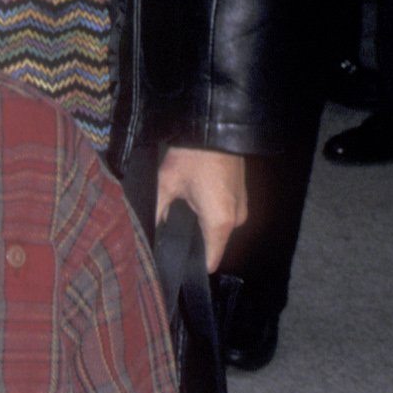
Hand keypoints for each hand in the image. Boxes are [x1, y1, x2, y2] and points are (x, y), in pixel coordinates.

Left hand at [155, 145, 247, 263]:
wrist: (214, 127)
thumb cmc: (191, 156)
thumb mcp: (165, 185)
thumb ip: (157, 214)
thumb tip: (151, 233)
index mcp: (219, 223)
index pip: (209, 262)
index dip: (190, 265)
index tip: (173, 263)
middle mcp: (236, 220)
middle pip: (212, 245)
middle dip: (192, 241)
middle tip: (169, 230)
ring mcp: (241, 208)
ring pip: (217, 230)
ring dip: (200, 226)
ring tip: (179, 214)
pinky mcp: (241, 197)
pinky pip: (223, 216)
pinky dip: (209, 214)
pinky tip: (193, 202)